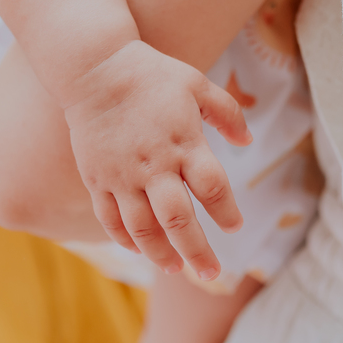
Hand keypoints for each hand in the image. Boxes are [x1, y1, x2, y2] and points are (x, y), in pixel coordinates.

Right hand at [63, 40, 252, 279]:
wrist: (95, 68)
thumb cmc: (151, 75)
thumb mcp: (198, 84)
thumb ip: (227, 114)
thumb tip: (248, 143)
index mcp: (184, 143)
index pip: (212, 188)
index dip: (226, 212)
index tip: (234, 227)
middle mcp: (154, 165)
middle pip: (178, 220)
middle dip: (197, 252)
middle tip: (211, 274)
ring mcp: (122, 175)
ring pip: (142, 228)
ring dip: (160, 254)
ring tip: (175, 269)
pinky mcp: (97, 178)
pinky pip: (109, 218)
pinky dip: (124, 239)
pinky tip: (139, 250)